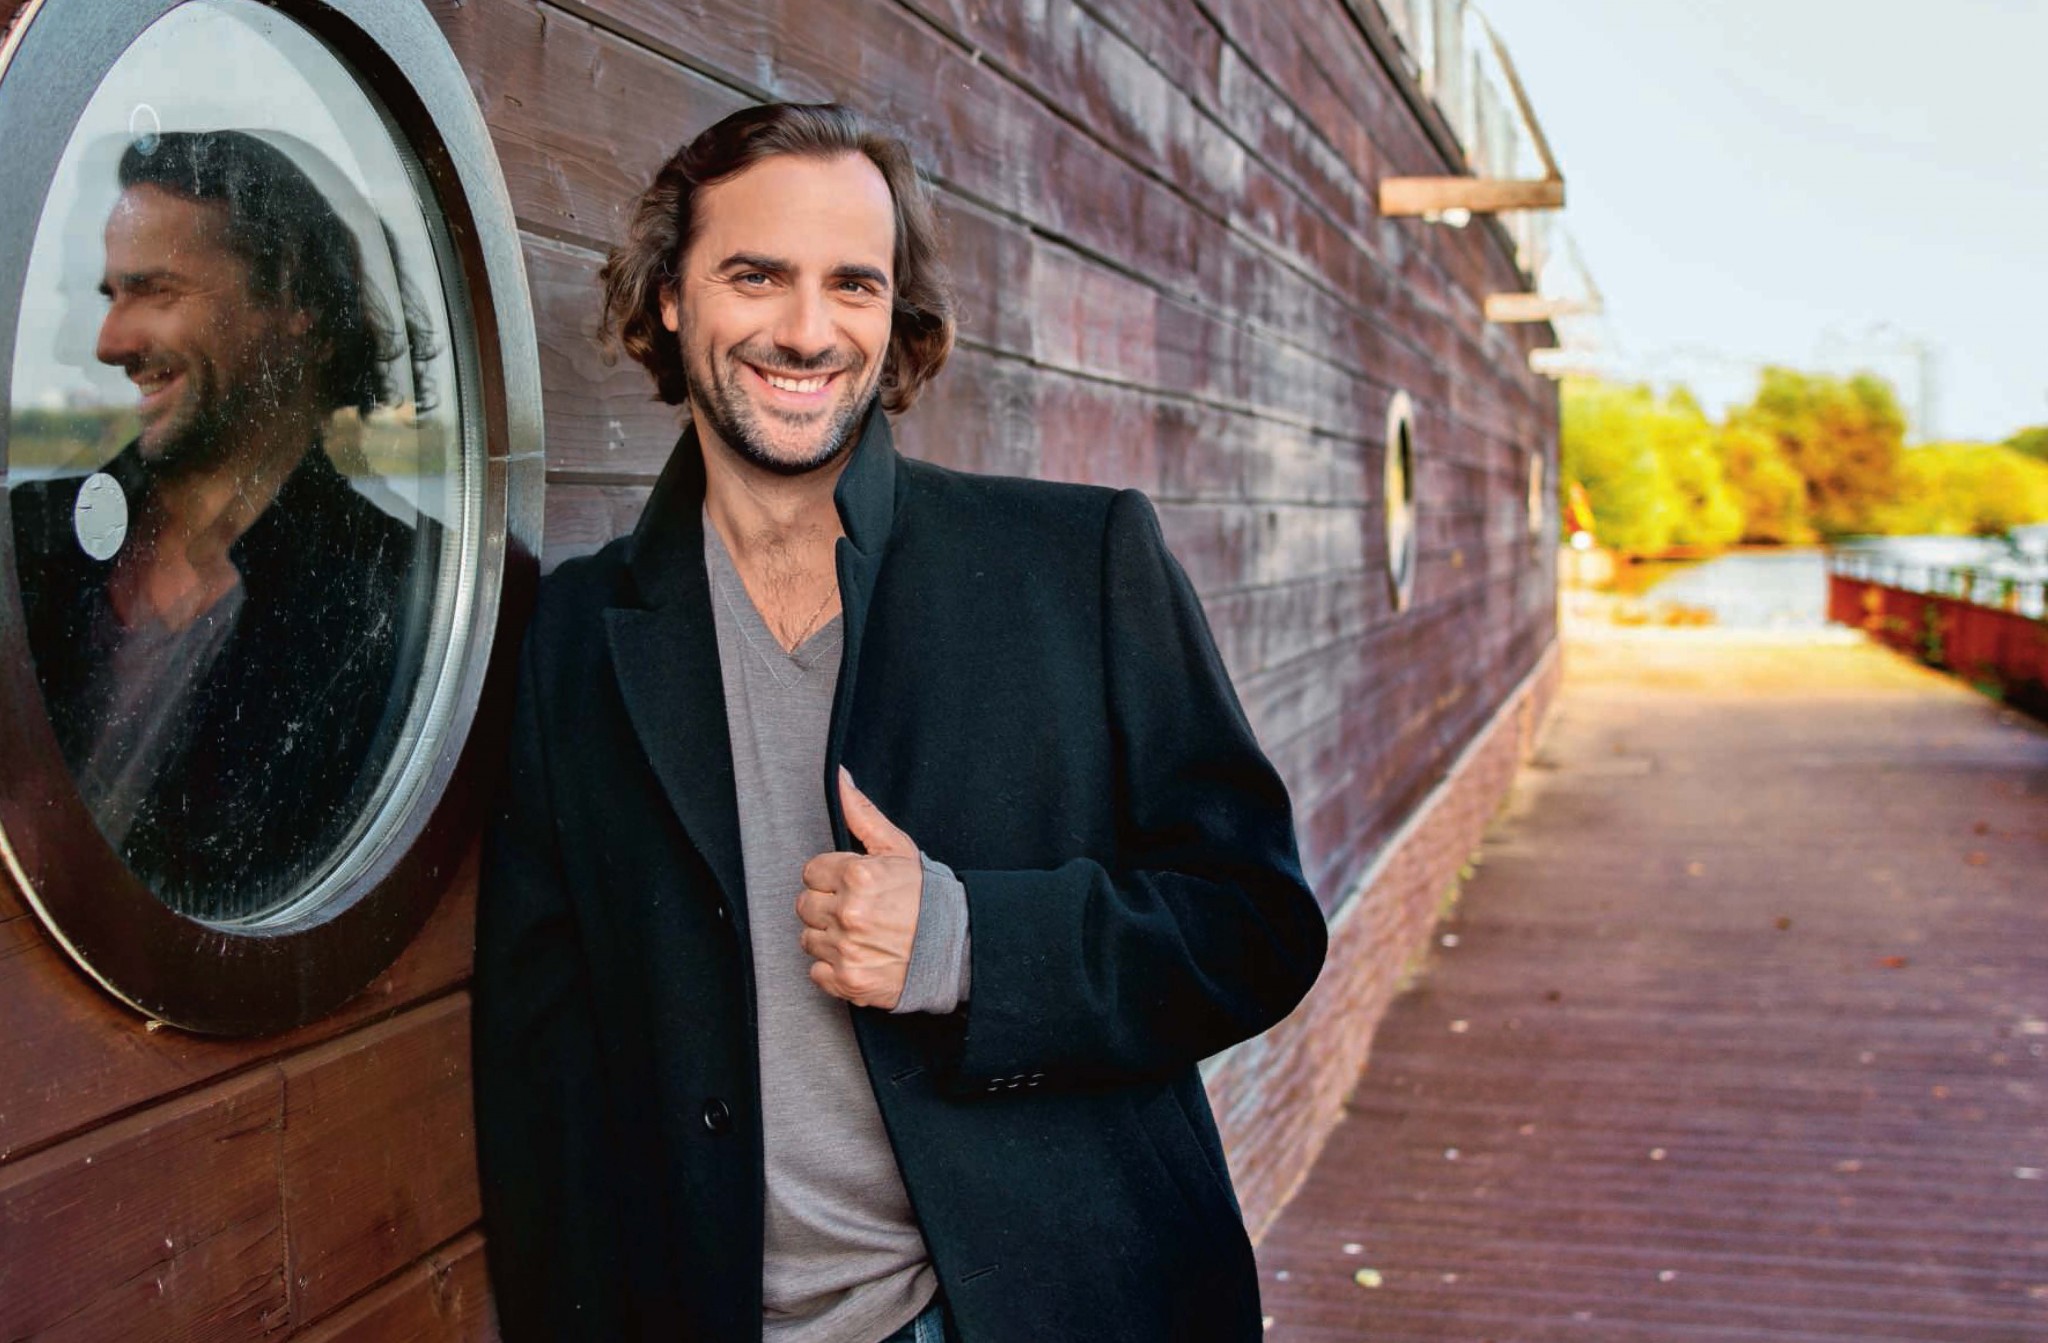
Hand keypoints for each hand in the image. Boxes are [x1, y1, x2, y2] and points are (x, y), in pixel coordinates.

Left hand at [797, 768, 922, 1008]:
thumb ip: (863, 815)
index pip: (811, 872)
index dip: (831, 878)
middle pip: (804, 905)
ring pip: (808, 939)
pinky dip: (833, 969)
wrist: (958, 948)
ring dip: (829, 937)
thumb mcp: (899, 849)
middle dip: (827, 906)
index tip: (853, 886)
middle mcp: (848, 912)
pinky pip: (816, 972)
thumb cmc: (927, 896)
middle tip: (858, 910)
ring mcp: (846, 949)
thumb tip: (839, 777)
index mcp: (857, 875)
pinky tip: (860, 957)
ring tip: (862, 934)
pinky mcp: (848, 981)